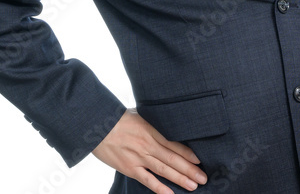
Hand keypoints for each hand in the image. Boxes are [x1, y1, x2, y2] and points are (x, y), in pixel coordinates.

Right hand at [92, 108, 206, 192]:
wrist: (95, 124)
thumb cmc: (115, 117)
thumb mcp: (138, 114)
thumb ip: (151, 123)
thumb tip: (164, 124)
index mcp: (151, 130)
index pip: (175, 144)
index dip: (189, 153)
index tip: (200, 160)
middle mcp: (148, 145)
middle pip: (173, 159)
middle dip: (190, 169)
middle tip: (204, 178)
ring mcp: (139, 158)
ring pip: (164, 170)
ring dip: (180, 179)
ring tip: (194, 186)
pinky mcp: (129, 168)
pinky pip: (147, 180)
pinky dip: (159, 188)